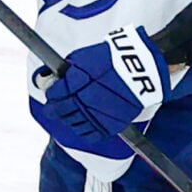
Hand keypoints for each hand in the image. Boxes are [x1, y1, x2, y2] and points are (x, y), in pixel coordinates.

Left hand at [36, 25, 167, 161]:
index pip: (54, 94)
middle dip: (54, 109)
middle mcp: (84, 101)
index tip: (51, 95)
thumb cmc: (112, 59)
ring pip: (74, 124)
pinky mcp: (109, 125)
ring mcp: (97, 115)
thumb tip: (51, 78)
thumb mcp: (84, 57)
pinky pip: (90, 135)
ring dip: (68, 120)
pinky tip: (83, 124)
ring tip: (70, 115)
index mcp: (76, 83)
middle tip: (53, 108)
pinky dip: (84, 131)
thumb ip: (67, 70)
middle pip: (61, 111)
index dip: (50, 95)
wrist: (140, 69)